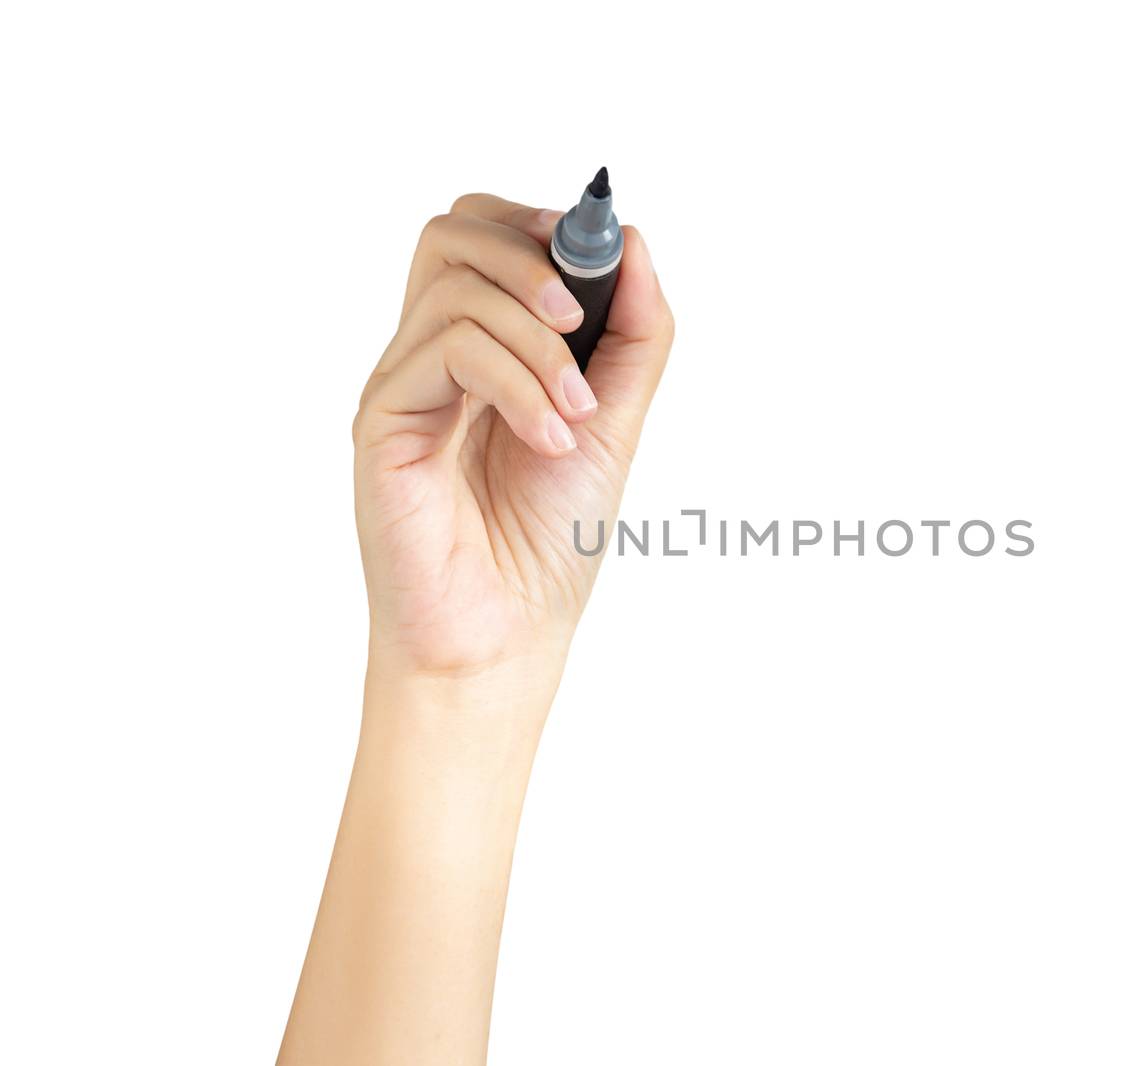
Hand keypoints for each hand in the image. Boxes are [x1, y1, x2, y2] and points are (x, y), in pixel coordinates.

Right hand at [352, 193, 672, 677]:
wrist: (507, 636)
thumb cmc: (549, 539)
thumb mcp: (614, 420)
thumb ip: (631, 335)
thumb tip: (633, 243)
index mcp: (483, 348)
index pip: (485, 236)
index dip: (539, 225)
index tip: (599, 257)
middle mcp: (433, 356)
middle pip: (451, 232)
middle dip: (528, 257)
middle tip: (577, 318)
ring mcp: (404, 386)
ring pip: (457, 290)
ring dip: (538, 343)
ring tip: (575, 415)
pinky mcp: (383, 422)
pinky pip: (448, 352)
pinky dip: (517, 385)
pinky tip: (549, 442)